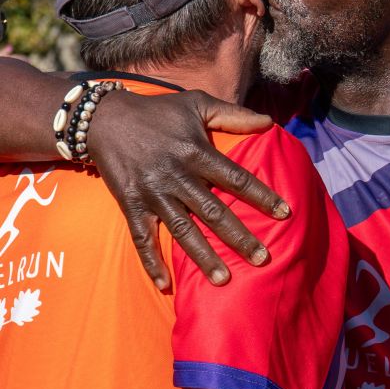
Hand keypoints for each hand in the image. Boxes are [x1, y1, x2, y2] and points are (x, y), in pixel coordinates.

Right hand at [89, 88, 289, 289]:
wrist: (105, 118)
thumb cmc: (158, 111)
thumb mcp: (196, 103)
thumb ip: (233, 115)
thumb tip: (269, 122)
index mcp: (196, 152)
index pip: (236, 179)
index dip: (262, 196)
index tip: (285, 214)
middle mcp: (177, 176)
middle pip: (214, 212)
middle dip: (239, 237)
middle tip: (262, 259)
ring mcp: (154, 193)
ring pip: (182, 230)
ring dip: (203, 256)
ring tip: (223, 280)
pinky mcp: (132, 205)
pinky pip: (142, 238)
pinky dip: (152, 262)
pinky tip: (166, 286)